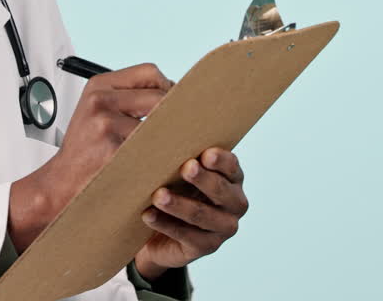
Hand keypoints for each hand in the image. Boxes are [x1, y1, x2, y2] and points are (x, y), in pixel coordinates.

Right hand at [8, 63, 173, 250]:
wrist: (61, 184)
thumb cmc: (84, 150)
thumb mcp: (97, 112)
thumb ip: (128, 97)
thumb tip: (175, 92)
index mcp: (97, 86)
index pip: (149, 72)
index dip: (167, 86)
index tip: (172, 103)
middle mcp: (100, 101)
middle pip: (159, 95)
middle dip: (174, 113)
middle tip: (178, 129)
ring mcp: (106, 125)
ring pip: (161, 123)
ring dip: (170, 137)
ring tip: (166, 148)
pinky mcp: (114, 151)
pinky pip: (154, 149)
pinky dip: (161, 157)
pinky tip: (155, 164)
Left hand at [133, 147, 247, 280]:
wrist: (161, 233)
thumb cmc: (174, 189)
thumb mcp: (178, 172)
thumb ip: (178, 155)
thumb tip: (156, 135)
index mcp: (232, 178)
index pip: (231, 166)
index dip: (220, 160)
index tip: (205, 154)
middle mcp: (235, 203)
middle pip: (220, 190)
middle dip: (202, 179)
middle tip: (185, 168)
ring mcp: (224, 228)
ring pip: (202, 215)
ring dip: (179, 205)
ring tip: (158, 195)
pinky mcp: (207, 247)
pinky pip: (186, 236)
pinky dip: (165, 224)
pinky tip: (148, 215)